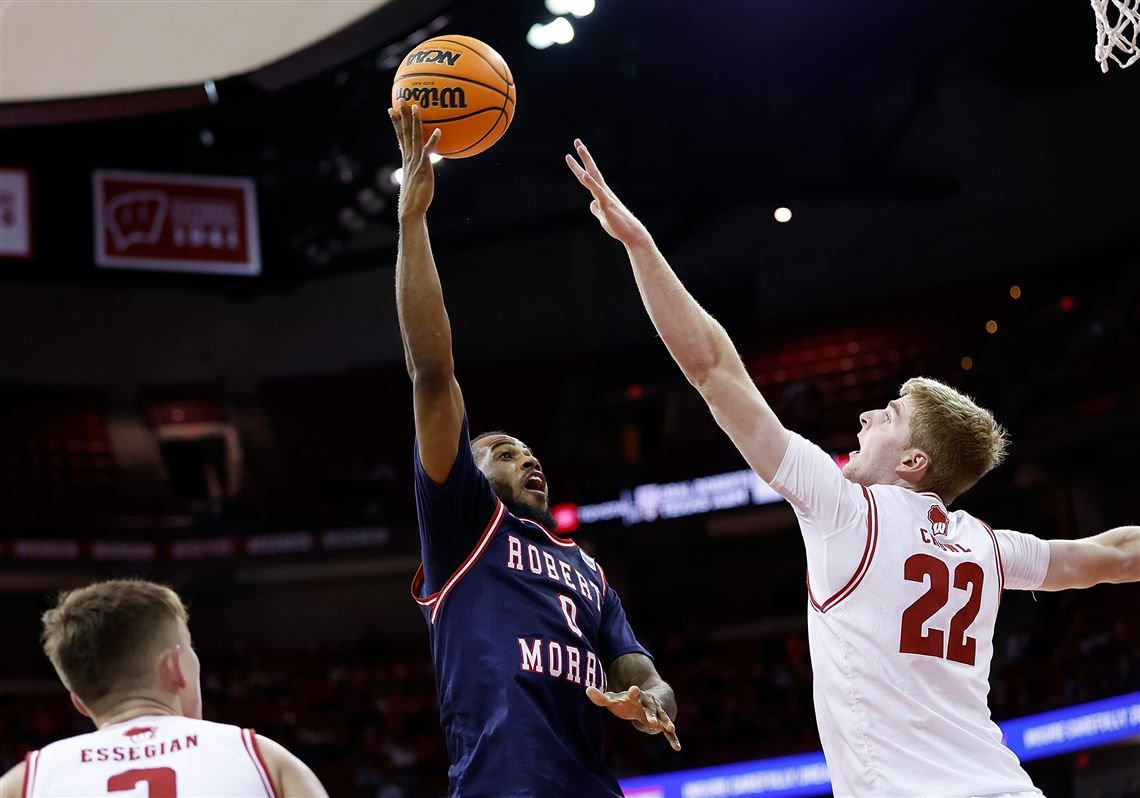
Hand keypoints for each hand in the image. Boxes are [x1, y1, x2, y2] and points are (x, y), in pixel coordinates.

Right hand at [389, 100, 441, 219]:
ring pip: (414, 137)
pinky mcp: (423, 168)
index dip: (396, 122)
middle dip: (403, 115)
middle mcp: (409, 157)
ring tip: (416, 107)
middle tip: (401, 99)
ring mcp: (415, 162)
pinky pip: (428, 152)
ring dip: (415, 122)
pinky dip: (432, 141)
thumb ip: (419, 170)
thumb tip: (423, 165)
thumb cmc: (415, 198)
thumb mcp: (416, 180)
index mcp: (406, 159)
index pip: (400, 136)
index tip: (392, 109)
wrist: (411, 210)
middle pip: (405, 132)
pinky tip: (438, 131)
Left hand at [565, 139, 650, 246]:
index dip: (580, 166)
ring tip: (579, 149)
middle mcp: (603, 191)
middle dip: (583, 156)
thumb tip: (591, 204)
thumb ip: (597, 209)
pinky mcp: (607, 205)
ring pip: (593, 177)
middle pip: (591, 171)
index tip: (572, 154)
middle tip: (577, 141)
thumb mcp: (603, 217)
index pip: (589, 176)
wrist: (631, 234)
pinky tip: (585, 175)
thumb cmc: (619, 226)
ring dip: (586, 162)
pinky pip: (598, 192)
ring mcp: (605, 196)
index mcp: (601, 194)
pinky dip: (591, 183)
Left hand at [586, 684, 680, 750]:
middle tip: (652, 721)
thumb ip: (601, 697)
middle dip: (651, 714)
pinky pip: (669, 732)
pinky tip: (677, 747)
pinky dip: (673, 739)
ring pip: (663, 718)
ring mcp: (657, 713)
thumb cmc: (627, 700)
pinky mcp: (663, 724)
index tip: (634, 690)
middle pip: (651, 708)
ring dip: (666, 723)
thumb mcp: (614, 698)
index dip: (634, 692)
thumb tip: (587, 690)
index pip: (635, 693)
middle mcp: (649, 704)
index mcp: (637, 696)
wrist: (651, 698)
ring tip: (670, 728)